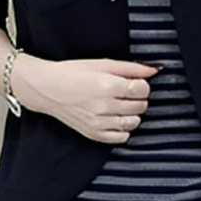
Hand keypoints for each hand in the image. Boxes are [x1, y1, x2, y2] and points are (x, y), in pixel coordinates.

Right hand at [11, 56, 158, 142]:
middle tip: (127, 91)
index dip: (143, 85)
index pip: (142, 90)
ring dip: (133, 113)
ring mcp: (98, 122)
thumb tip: (153, 70)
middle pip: (140, 106)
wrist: (47, 88)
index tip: (136, 82)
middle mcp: (104, 106)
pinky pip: (120, 137)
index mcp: (107, 85)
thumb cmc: (72, 72)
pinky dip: (123, 128)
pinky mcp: (93, 133)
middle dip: (138, 97)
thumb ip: (130, 68)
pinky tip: (116, 117)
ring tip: (121, 104)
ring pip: (133, 122)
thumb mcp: (102, 63)